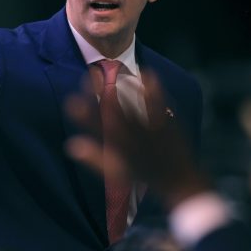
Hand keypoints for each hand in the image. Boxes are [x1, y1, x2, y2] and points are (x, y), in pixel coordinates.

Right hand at [65, 71, 208, 208]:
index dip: (85, 115)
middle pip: (116, 113)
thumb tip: (71, 145)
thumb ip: (94, 159)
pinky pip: (160, 104)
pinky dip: (153, 88)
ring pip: (137, 106)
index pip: (98, 130)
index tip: (72, 101)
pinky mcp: (169, 124)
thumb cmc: (144, 175)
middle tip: (92, 74)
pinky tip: (146, 72)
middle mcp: (135, 139)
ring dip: (125, 87)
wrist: (179, 180)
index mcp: (120, 150)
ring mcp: (153, 131)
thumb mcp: (116, 171)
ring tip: (114, 69)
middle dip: (102, 93)